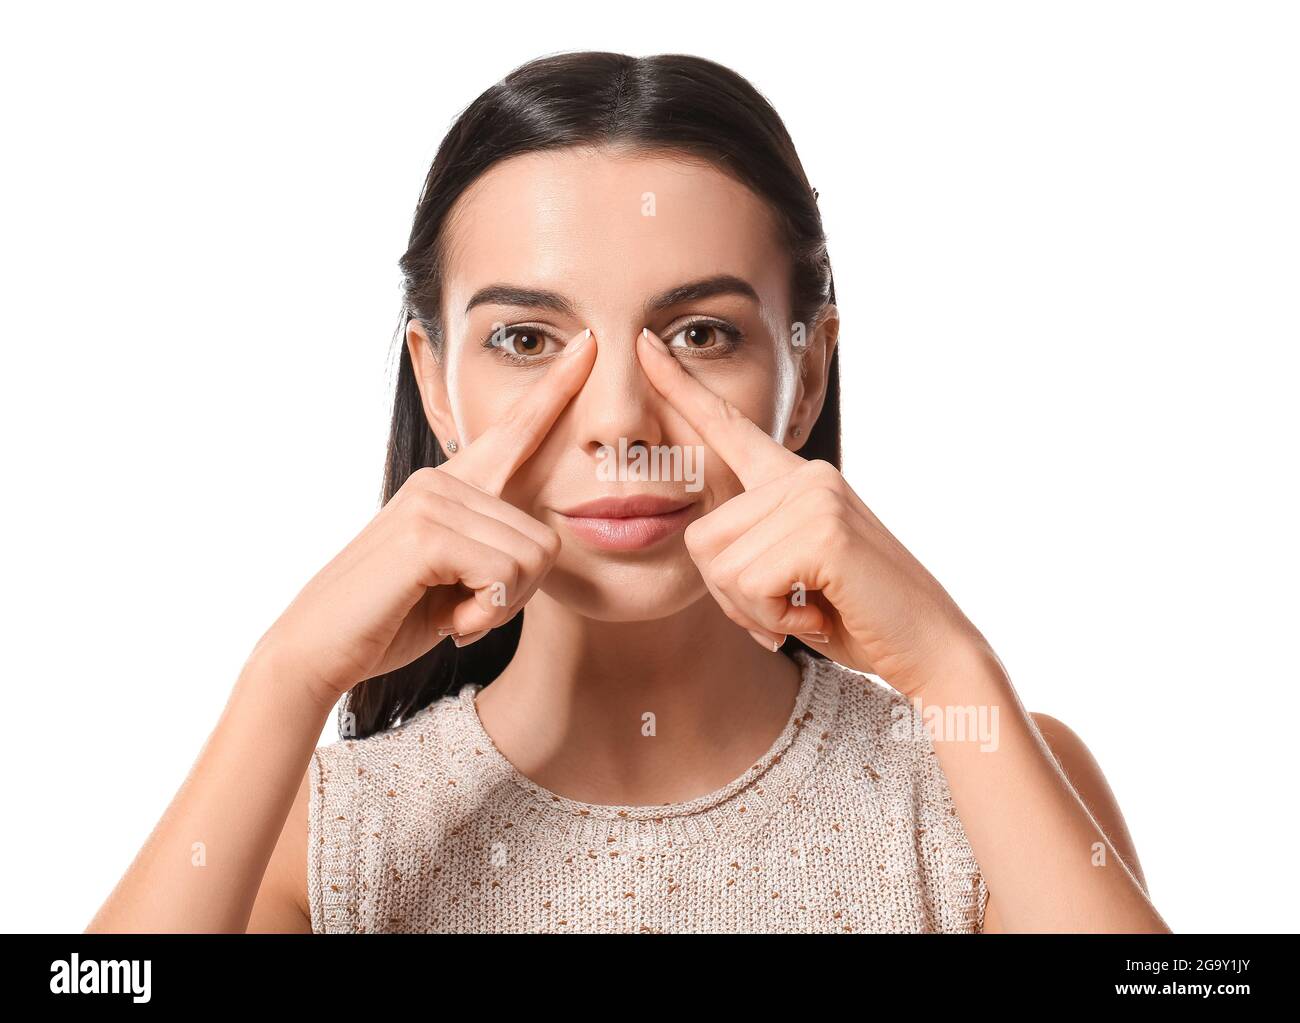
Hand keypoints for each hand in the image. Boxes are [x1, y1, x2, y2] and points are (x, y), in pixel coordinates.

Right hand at [254, 327, 595, 704]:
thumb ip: (492, 549)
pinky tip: (445, 622)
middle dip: (517, 593)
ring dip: (499, 606)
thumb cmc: (390, 618)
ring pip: (531, 558)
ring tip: (449, 611)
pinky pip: (504, 576)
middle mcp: (445, 480)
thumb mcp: (455, 577)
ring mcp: (433, 499)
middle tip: (465, 609)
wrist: (319, 649)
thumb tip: (542, 544)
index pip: (516, 431)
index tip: (590, 343)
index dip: (557, 390)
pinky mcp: (425, 532)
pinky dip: (483, 614)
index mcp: (455, 486)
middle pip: (546, 538)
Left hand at [635, 326, 990, 696]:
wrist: (930, 647)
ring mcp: (815, 496)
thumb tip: (701, 544)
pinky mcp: (823, 528)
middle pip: (701, 537)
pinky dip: (774, 618)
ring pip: (721, 567)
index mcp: (793, 481)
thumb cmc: (857, 616)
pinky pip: (749, 586)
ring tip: (809, 607)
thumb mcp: (792, 574)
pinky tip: (818, 613)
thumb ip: (750, 548)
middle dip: (731, 594)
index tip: (641, 342)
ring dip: (755, 610)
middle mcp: (803, 476)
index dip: (679, 387)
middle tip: (789, 607)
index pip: (726, 427)